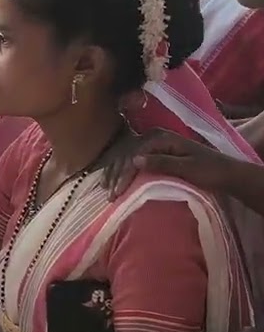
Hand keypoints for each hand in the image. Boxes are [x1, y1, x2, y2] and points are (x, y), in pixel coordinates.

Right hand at [102, 129, 235, 198]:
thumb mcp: (187, 168)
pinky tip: (111, 180)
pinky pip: (130, 160)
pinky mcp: (153, 152)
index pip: (134, 154)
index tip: (117, 190)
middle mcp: (153, 137)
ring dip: (114, 173)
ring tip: (106, 190)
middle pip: (125, 154)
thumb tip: (134, 160)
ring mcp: (151, 144)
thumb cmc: (209, 170)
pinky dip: (120, 170)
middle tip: (109, 194)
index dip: (123, 173)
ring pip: (124, 157)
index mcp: (160, 137)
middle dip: (115, 174)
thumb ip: (162, 163)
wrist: (226, 172)